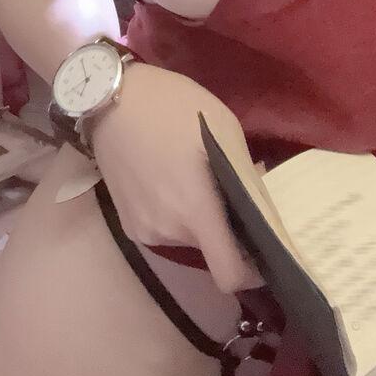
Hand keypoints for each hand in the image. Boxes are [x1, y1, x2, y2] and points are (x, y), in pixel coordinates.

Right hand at [89, 63, 265, 294]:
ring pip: (188, 238)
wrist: (110, 100)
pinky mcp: (128, 223)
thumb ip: (246, 176)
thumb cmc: (176, 108)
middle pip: (211, 250)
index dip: (253, 273)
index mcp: (197, 211)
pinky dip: (176, 214)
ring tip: (195, 178)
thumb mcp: (226, 131)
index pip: (229, 275)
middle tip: (228, 190)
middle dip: (226, 228)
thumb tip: (260, 204)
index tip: (265, 254)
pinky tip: (171, 179)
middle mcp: (169, 231)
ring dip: (199, 219)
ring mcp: (144, 230)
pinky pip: (165, 228)